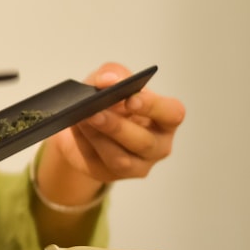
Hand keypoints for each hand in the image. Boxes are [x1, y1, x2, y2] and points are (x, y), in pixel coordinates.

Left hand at [47, 62, 185, 183]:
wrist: (81, 123)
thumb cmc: (106, 99)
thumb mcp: (108, 79)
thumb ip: (112, 73)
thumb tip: (108, 80)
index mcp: (166, 118)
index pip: (171, 114)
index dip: (153, 107)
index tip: (130, 99)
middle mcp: (158, 145)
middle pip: (143, 142)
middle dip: (117, 126)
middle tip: (95, 112)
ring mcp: (138, 165)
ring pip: (121, 160)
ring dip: (98, 138)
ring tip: (81, 120)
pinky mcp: (112, 175)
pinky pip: (99, 165)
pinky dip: (86, 147)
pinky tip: (78, 132)